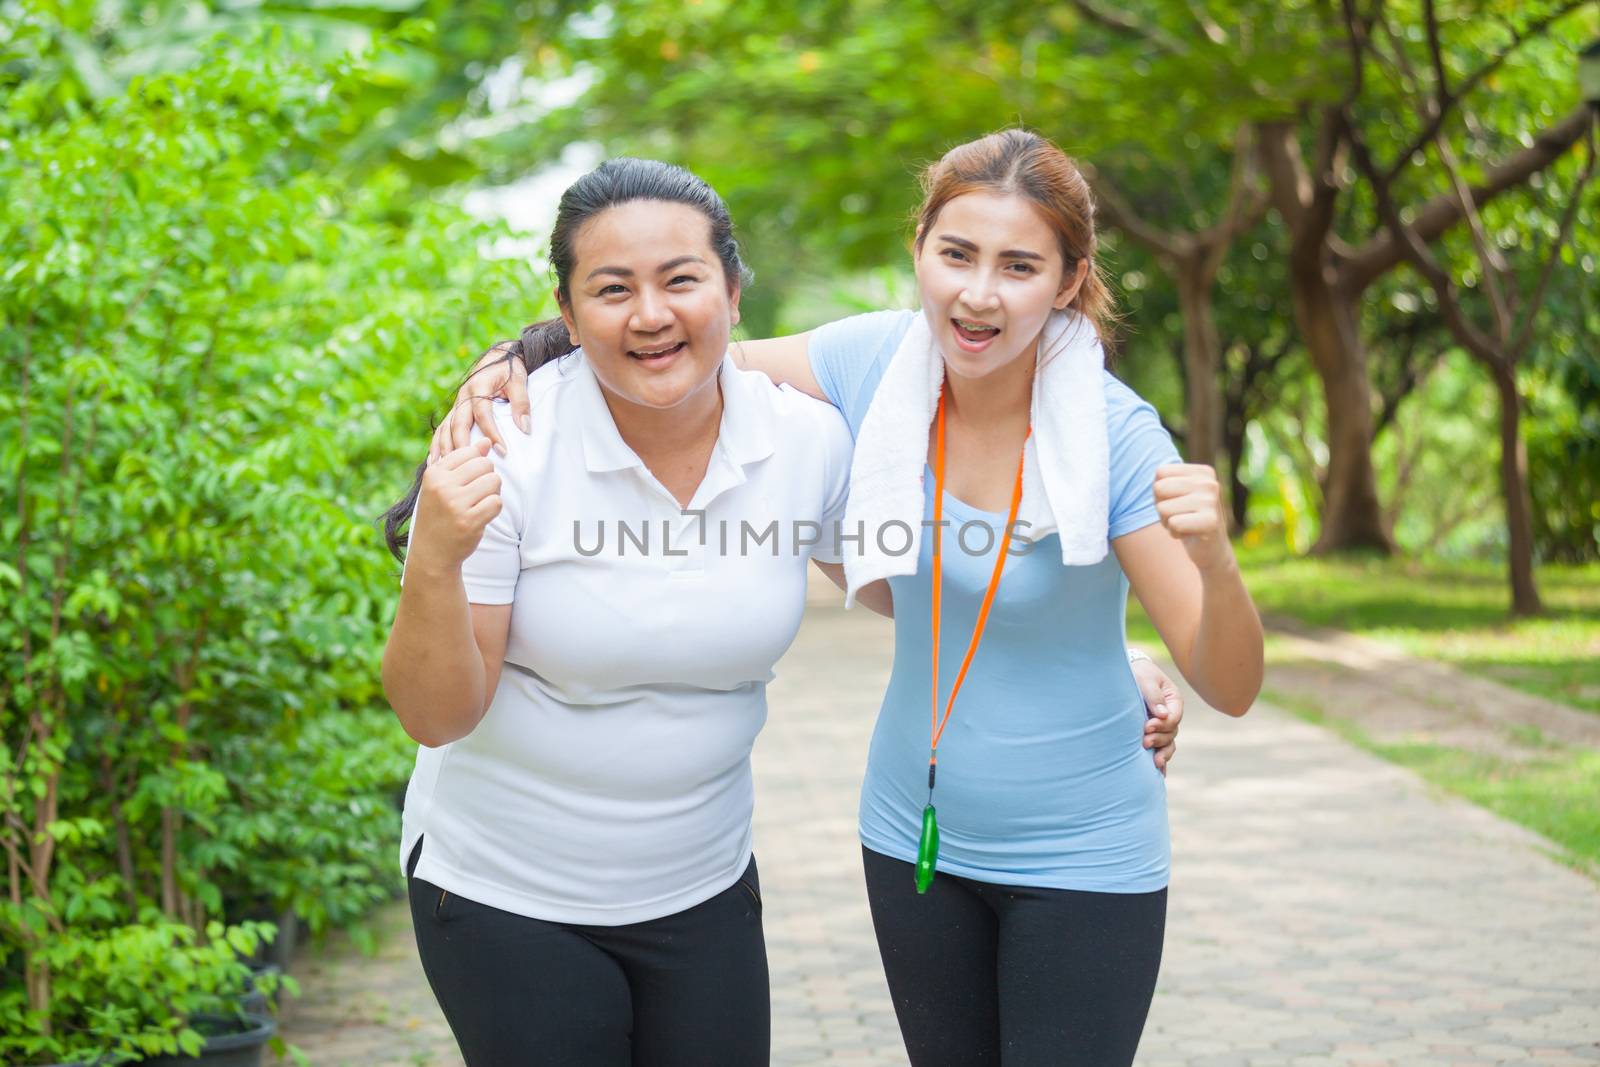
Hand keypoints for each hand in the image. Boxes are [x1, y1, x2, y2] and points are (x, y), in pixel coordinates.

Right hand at [412, 439, 501, 572]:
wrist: (432, 552)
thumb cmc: (439, 514)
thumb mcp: (441, 485)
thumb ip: (462, 462)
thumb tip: (486, 442)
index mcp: (434, 473)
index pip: (469, 452)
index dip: (476, 465)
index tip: (468, 481)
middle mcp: (443, 486)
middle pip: (485, 464)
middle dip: (487, 477)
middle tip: (478, 493)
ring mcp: (456, 504)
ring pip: (494, 481)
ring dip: (492, 493)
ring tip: (480, 503)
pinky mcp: (469, 521)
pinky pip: (497, 502)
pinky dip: (494, 508)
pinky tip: (482, 515)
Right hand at [429, 345, 530, 462]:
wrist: (497, 357)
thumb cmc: (509, 370)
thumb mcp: (519, 381)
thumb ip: (522, 403)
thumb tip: (525, 428)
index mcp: (479, 387)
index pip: (483, 413)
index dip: (491, 432)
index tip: (501, 450)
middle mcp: (463, 396)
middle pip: (458, 423)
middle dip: (462, 445)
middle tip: (467, 466)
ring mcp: (456, 404)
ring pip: (446, 428)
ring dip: (445, 448)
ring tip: (445, 468)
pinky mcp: (454, 411)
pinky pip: (442, 429)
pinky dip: (436, 445)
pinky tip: (434, 462)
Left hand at [1132, 656, 1182, 774]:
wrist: (1128, 674)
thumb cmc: (1138, 673)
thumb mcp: (1146, 679)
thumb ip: (1153, 695)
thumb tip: (1162, 714)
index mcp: (1173, 700)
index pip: (1174, 717)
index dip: (1162, 724)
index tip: (1147, 726)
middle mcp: (1170, 715)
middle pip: (1171, 733)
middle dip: (1159, 738)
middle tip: (1144, 741)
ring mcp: (1162, 726)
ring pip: (1168, 743)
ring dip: (1162, 753)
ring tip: (1154, 762)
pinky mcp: (1153, 733)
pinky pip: (1161, 749)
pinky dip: (1161, 760)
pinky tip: (1159, 773)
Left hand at [1153, 463, 1231, 572]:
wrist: (1211, 551)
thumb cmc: (1187, 519)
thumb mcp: (1177, 494)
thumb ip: (1165, 480)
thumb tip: (1156, 475)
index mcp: (1202, 472)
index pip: (1160, 472)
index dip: (1161, 492)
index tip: (1177, 502)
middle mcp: (1209, 483)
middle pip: (1159, 488)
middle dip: (1162, 507)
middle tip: (1180, 516)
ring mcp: (1211, 501)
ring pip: (1163, 508)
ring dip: (1168, 521)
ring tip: (1185, 525)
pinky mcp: (1210, 521)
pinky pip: (1173, 524)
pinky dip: (1175, 533)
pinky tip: (1189, 534)